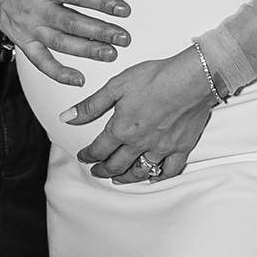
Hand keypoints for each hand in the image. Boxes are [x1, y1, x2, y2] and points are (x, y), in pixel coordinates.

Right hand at [0, 0, 131, 86]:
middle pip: (73, 24)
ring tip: (110, 54)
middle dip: (101, 32)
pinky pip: (41, 62)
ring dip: (87, 51)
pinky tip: (78, 79)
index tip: (123, 9)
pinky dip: (58, 73)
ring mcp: (29, 28)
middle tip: (123, 37)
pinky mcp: (23, 40)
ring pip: (62, 44)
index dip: (102, 2)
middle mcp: (36, 9)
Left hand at [60, 47, 215, 182]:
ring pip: (139, 171)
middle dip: (103, 169)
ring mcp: (161, 149)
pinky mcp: (181, 149)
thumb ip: (91, 105)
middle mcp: (139, 144)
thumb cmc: (155, 78)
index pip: (99, 149)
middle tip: (96, 171)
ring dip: (126, 177)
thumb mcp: (115, 86)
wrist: (190, 80)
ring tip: (118, 178)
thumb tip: (67, 117)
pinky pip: (168, 171)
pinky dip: (158, 177)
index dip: (88, 155)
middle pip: (116, 164)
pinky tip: (152, 176)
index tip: (83, 157)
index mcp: (121, 129)